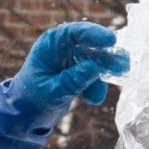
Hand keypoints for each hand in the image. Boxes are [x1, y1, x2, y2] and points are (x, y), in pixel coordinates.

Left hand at [15, 22, 129, 111]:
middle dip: (106, 56)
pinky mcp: (77, 73)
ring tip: (117, 80)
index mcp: (50, 45)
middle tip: (122, 65)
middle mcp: (62, 48)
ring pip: (94, 60)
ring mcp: (71, 60)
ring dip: (105, 72)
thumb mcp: (52, 92)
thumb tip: (95, 67)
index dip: (93, 34)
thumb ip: (73, 80)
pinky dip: (96, 86)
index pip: (74, 32)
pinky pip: (92, 75)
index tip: (110, 41)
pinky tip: (94, 99)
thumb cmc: (31, 101)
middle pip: (89, 45)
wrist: (25, 116)